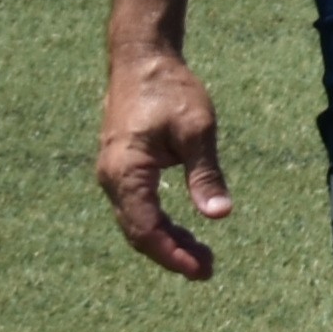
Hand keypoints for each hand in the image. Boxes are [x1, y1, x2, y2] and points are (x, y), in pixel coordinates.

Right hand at [97, 41, 229, 279]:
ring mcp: (114, 174)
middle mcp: (112, 178)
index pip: (144, 227)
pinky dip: (159, 224)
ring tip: (201, 258)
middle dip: (171, 254)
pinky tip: (184, 232)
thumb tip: (220, 214)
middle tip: (208, 270)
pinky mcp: (122, 169)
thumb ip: (205, 173)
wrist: (141, 61)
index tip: (200, 269)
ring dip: (166, 242)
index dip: (171, 253)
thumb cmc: (170, 90)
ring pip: (137, 221)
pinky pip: (137, 207)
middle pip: (138, 231)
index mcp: (126, 171)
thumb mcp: (197, 130)